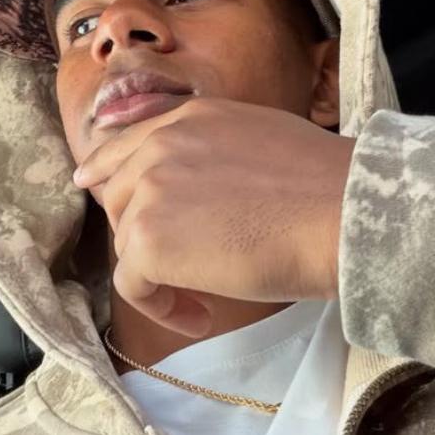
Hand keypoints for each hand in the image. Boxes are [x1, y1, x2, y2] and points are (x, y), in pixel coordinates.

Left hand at [74, 98, 353, 336]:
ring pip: (125, 240)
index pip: (127, 144)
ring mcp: (149, 190)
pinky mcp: (148, 240)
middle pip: (120, 196)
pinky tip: (200, 316)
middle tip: (187, 265)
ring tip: (202, 295)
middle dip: (144, 232)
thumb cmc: (326, 187)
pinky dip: (162, 307)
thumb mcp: (262, 138)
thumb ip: (217, 150)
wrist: (342, 213)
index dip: (106, 170)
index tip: (92, 186)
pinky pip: (134, 285)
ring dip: (156, 272)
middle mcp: (160, 145)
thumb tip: (205, 184)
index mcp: (191, 117)